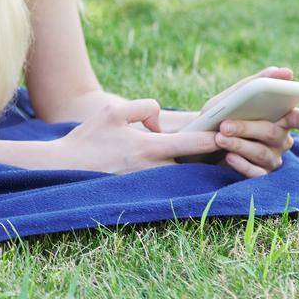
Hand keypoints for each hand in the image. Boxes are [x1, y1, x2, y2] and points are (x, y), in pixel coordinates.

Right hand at [56, 98, 225, 172]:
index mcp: (150, 147)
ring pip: (183, 175)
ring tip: (216, 159)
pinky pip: (167, 183)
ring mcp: (149, 183)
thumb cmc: (86, 139)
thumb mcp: (112, 111)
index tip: (236, 133)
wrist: (62, 168)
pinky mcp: (141, 192)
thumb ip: (143, 107)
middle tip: (235, 148)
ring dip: (197, 168)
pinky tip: (186, 171)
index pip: (195, 142)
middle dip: (213, 157)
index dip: (218, 137)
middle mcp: (154, 169)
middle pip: (195, 164)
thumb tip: (159, 118)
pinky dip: (179, 177)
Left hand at [157, 67, 298, 176]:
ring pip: (262, 153)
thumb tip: (285, 71)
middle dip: (248, 128)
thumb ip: (256, 83)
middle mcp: (282, 139)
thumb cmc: (223, 114)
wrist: (200, 139)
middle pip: (272, 134)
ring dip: (238, 144)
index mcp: (281, 118)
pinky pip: (256, 173)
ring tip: (219, 138)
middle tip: (224, 125)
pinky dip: (241, 164)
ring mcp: (273, 158)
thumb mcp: (233, 97)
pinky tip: (229, 157)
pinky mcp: (261, 175)